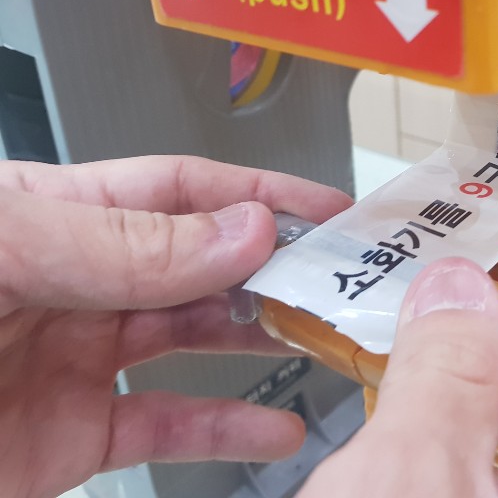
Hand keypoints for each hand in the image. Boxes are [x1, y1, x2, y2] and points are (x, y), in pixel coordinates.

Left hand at [0, 156, 351, 497]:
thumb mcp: (8, 251)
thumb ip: (122, 242)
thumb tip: (241, 232)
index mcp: (61, 216)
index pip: (184, 191)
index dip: (261, 195)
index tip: (326, 210)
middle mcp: (82, 284)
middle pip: (206, 266)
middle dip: (276, 271)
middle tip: (337, 282)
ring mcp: (79, 359)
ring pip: (198, 340)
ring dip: (265, 339)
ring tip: (323, 338)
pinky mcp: (73, 435)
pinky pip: (165, 427)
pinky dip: (225, 430)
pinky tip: (273, 428)